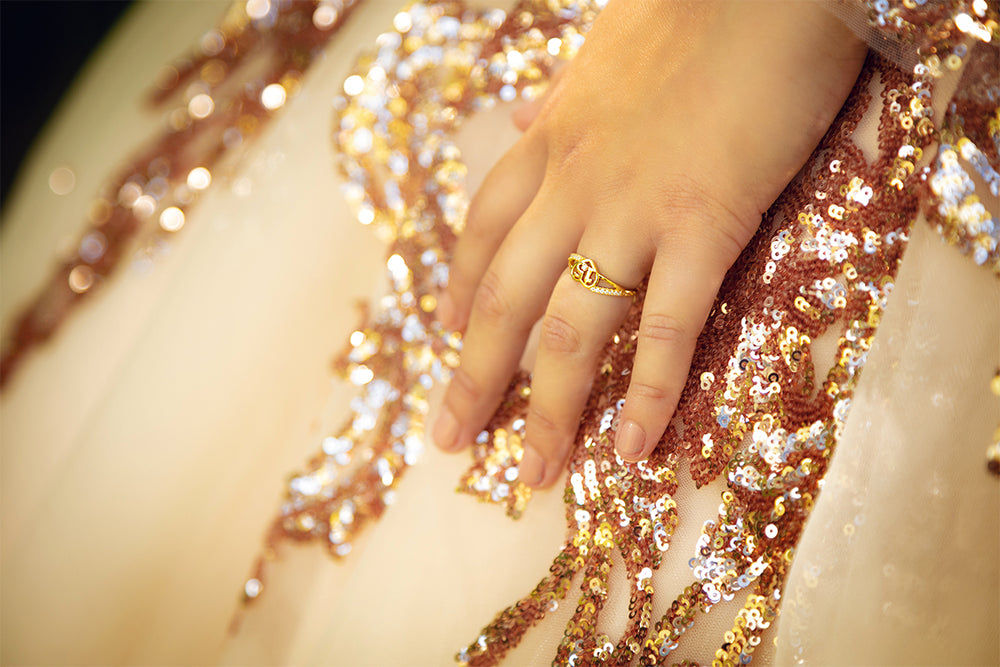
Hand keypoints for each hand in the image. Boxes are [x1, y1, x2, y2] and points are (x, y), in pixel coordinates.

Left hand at [433, 0, 866, 486]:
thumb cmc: (695, 9)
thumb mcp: (603, 53)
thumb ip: (567, 101)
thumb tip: (538, 117)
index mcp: (549, 142)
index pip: (482, 233)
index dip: (456, 291)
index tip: (442, 337)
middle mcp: (573, 187)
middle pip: (505, 301)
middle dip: (474, 378)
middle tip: (449, 438)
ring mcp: (632, 211)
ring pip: (573, 330)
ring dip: (551, 411)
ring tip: (536, 473)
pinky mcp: (702, 225)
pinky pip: (667, 327)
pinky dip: (651, 396)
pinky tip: (634, 450)